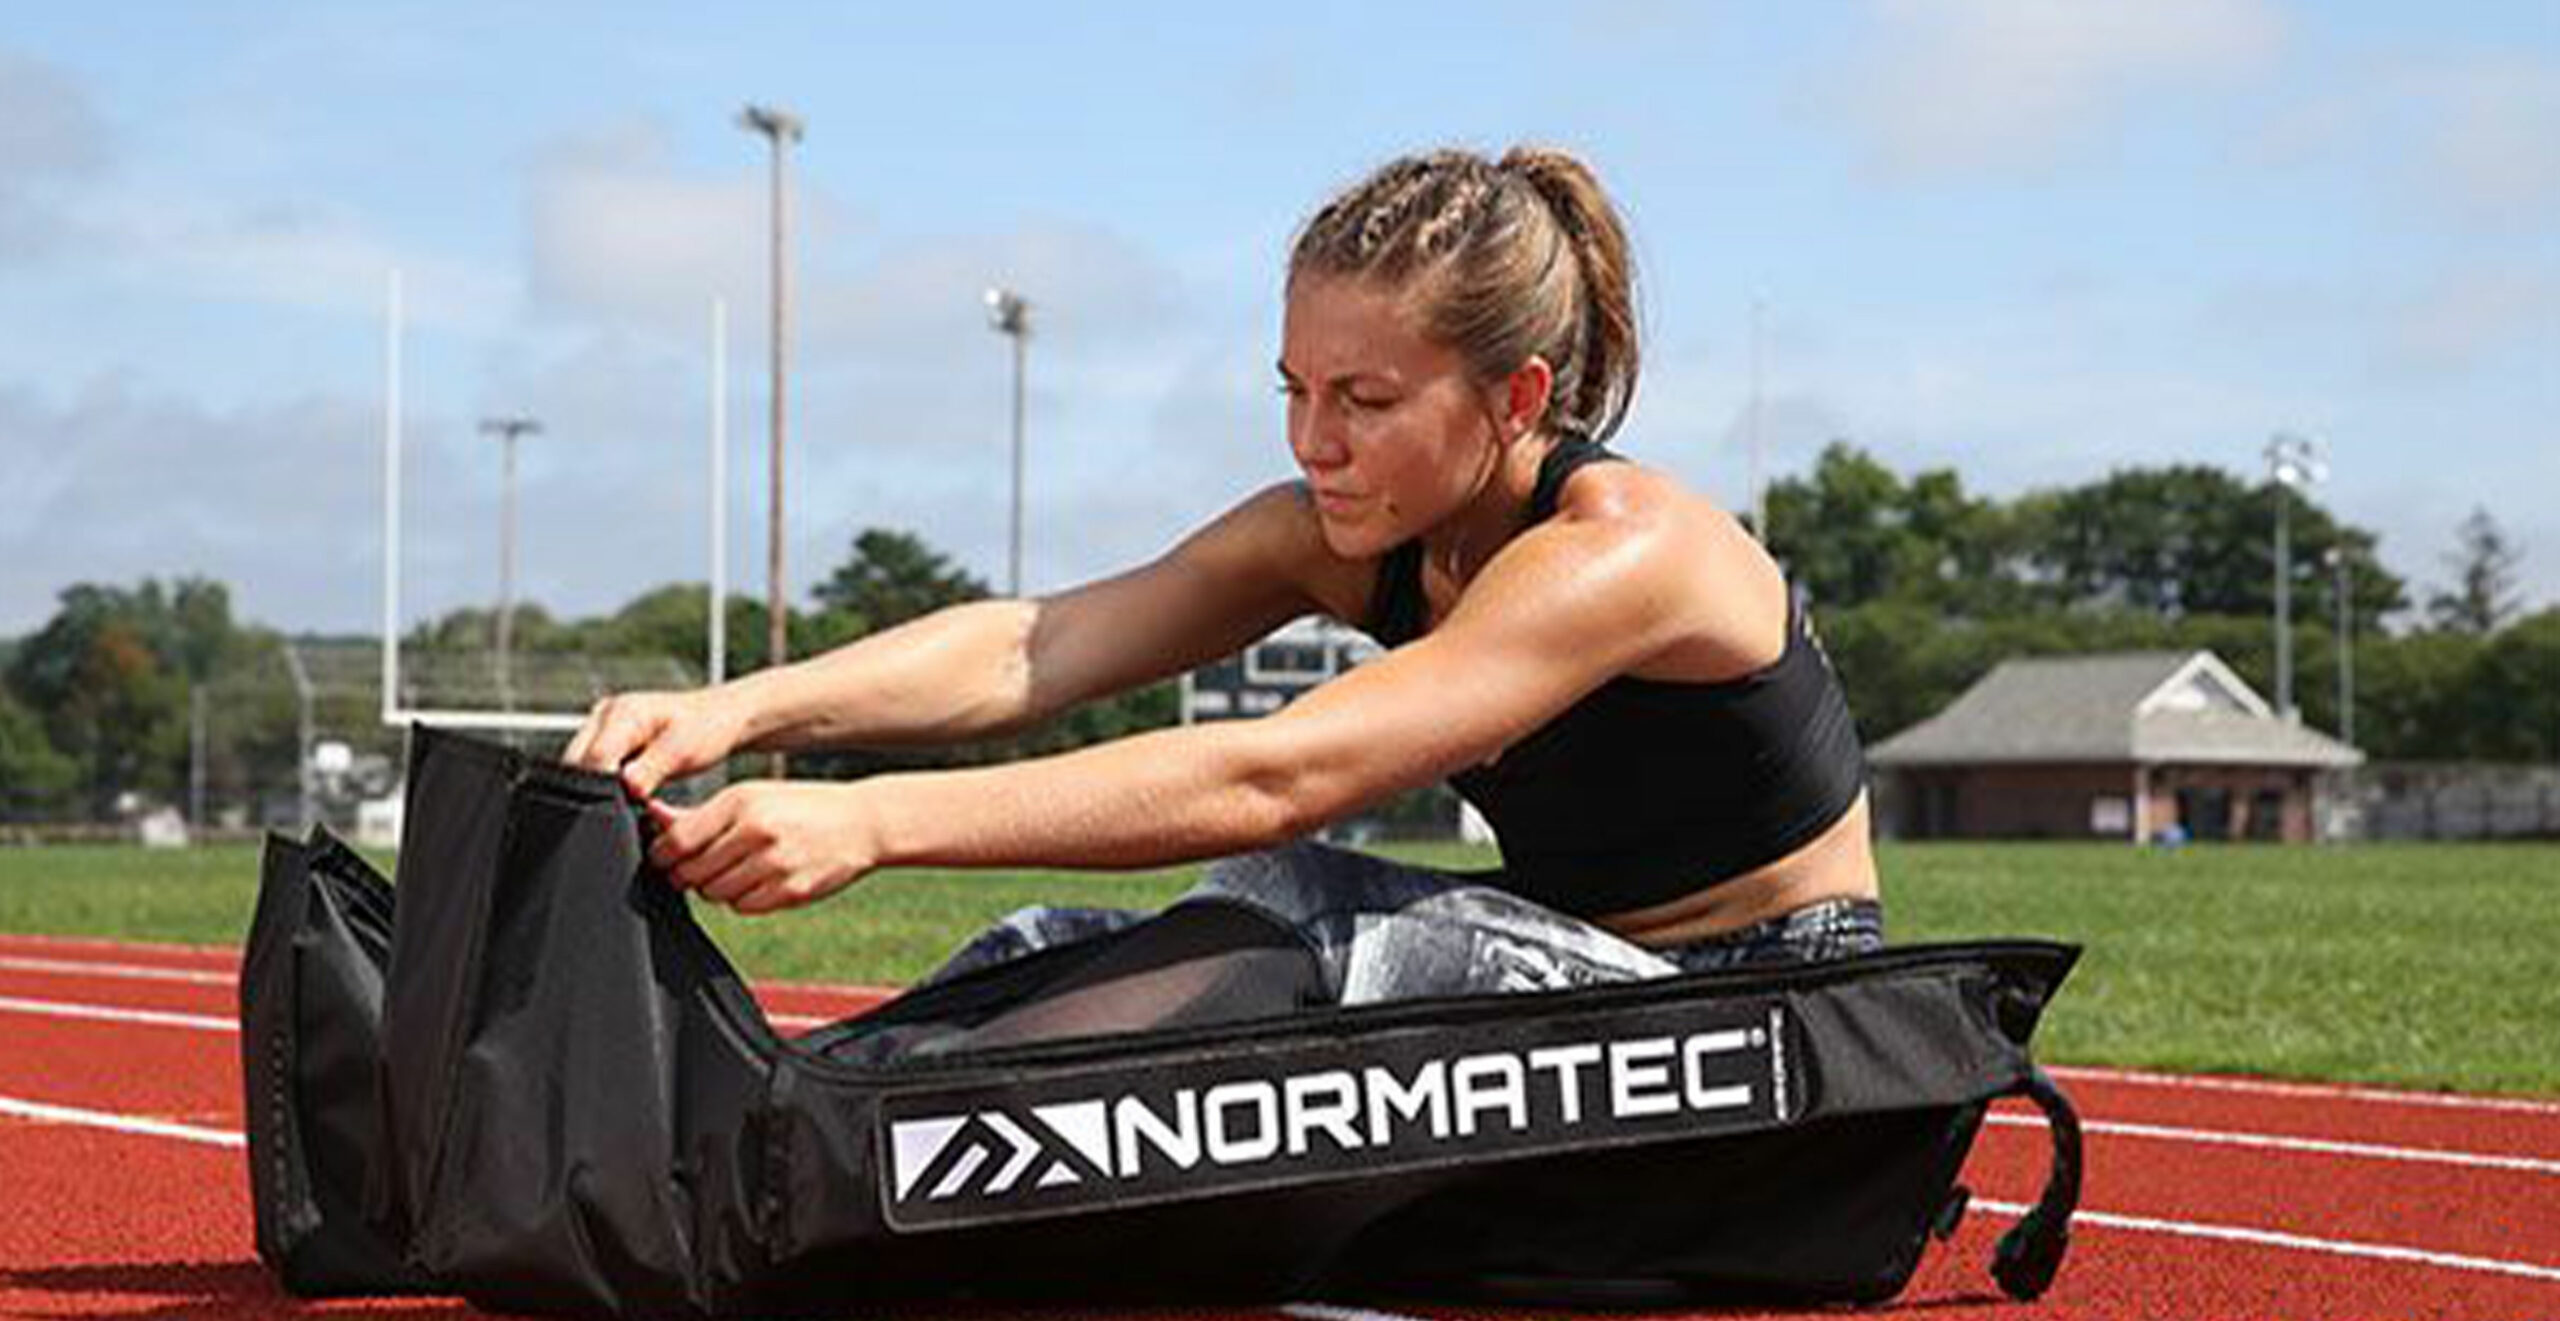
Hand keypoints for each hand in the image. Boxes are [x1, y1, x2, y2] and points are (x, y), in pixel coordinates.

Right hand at [565, 689, 748, 797]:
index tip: (624, 803)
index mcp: (623, 712)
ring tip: (631, 795)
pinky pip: (591, 765)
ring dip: (597, 785)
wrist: (718, 717)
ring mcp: (602, 725)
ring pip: (580, 765)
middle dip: (594, 789)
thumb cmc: (708, 728)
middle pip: (577, 762)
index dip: (603, 787)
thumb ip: (652, 769)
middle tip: (628, 804)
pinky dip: (603, 781)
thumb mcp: (684, 750)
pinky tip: (625, 791)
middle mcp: (605, 714)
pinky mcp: (605, 739)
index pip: (594, 756)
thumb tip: (627, 787)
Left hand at [643, 782, 878, 915]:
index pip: (678, 840)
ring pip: (715, 893)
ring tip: (733, 869)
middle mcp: (757, 832)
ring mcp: (776, 864)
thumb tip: (652, 817)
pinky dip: (741, 898)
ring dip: (714, 886)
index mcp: (741, 802)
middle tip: (695, 866)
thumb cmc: (799, 807)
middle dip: (685, 873)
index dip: (662, 854)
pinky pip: (742, 907)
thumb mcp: (750, 797)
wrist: (861, 824)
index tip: (664, 856)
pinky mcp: (791, 892)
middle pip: (692, 872)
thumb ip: (699, 813)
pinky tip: (756, 880)